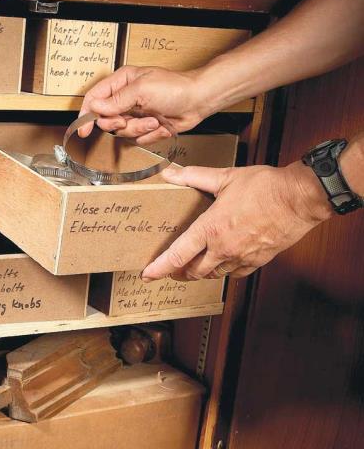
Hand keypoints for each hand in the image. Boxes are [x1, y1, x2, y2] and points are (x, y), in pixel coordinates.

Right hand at [78, 65, 209, 144]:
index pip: (94, 98)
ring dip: (138, 129)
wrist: (198, 101)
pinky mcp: (145, 127)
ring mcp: (135, 114)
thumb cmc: (175, 88)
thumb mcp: (142, 89)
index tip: (83, 129)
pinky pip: (137, 139)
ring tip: (154, 120)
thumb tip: (96, 107)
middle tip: (126, 120)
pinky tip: (160, 125)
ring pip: (123, 132)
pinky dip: (149, 135)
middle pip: (106, 120)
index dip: (86, 114)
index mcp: (121, 83)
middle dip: (118, 124)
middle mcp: (125, 99)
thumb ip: (116, 100)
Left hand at [141, 161, 333, 280]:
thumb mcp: (225, 178)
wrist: (301, 198)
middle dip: (178, 273)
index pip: (177, 255)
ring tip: (193, 268)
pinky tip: (222, 264)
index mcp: (211, 229)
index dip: (159, 268)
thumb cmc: (265, 186)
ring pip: (213, 274)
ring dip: (200, 273)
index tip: (147, 275)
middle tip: (170, 271)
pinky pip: (235, 273)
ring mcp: (241, 257)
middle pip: (193, 271)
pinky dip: (224, 270)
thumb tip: (170, 173)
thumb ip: (194, 177)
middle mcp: (223, 248)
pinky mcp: (257, 261)